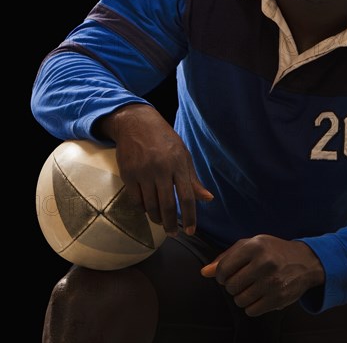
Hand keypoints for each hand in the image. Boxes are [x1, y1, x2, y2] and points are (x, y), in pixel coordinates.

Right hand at [95, 103, 212, 234]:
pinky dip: (143, 209)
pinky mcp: (128, 174)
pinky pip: (136, 200)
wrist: (136, 123)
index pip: (187, 197)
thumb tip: (208, 199)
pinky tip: (148, 209)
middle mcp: (161, 168)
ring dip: (156, 218)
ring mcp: (143, 172)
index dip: (190, 217)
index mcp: (178, 164)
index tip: (191, 231)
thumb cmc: (164, 140)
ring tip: (161, 222)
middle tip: (174, 234)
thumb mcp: (183, 155)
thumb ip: (193, 179)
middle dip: (171, 224)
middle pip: (167, 205)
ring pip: (150, 206)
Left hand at [201, 235, 323, 315]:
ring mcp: (272, 281)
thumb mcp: (251, 245)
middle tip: (241, 281)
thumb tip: (204, 273)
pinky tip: (259, 295)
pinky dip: (251, 306)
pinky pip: (251, 310)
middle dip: (232, 286)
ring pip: (239, 300)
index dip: (221, 275)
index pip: (224, 268)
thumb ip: (227, 257)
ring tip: (251, 287)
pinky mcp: (279, 298)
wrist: (305, 261)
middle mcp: (264, 262)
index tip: (227, 275)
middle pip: (230, 286)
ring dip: (241, 296)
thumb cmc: (272, 251)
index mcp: (255, 246)